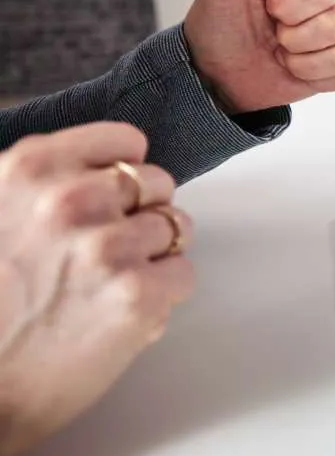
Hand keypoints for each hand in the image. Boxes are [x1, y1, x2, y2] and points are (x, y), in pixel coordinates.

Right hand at [0, 123, 194, 455]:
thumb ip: (43, 184)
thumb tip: (108, 171)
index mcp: (30, 169)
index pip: (125, 142)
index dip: (124, 173)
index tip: (111, 198)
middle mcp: (71, 200)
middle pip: (158, 183)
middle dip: (142, 215)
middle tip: (103, 253)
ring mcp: (108, 246)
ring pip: (177, 228)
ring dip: (154, 255)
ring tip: (106, 285)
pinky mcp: (138, 294)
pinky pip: (182, 275)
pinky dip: (163, 295)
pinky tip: (120, 313)